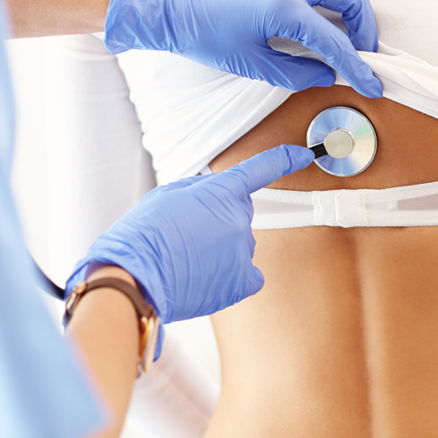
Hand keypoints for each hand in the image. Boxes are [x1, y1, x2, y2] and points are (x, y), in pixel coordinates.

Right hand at [66, 145, 313, 356]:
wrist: (134, 275)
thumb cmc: (144, 233)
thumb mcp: (168, 193)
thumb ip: (200, 190)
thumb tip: (214, 198)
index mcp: (222, 191)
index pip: (262, 169)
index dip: (285, 159)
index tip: (303, 155)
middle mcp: (240, 219)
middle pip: (239, 213)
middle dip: (218, 219)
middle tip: (185, 233)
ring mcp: (244, 251)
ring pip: (240, 244)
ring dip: (219, 248)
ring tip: (187, 258)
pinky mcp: (242, 282)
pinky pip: (250, 275)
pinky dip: (234, 276)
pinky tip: (210, 278)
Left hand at [103, 0, 419, 97]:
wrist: (169, 3)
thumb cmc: (205, 35)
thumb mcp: (252, 64)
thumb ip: (295, 72)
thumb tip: (327, 74)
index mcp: (285, 10)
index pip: (335, 42)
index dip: (357, 67)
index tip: (373, 84)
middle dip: (365, 26)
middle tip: (369, 46)